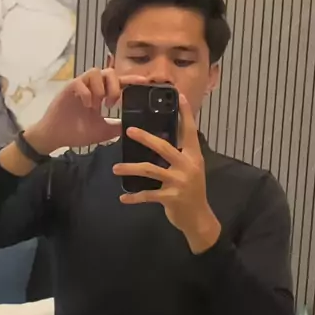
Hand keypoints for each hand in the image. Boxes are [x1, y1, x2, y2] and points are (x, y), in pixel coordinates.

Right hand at [25, 69, 146, 153]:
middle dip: (114, 86)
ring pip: (95, 72)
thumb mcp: (103, 131)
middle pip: (108, 72)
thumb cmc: (77, 132)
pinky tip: (87, 105)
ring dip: (100, 88)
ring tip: (97, 104)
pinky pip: (80, 82)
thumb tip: (134, 125)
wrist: (56, 137)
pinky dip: (87, 93)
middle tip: (112, 102)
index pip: (118, 83)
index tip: (144, 82)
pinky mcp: (68, 89)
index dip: (131, 80)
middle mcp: (92, 88)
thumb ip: (117, 126)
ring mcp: (80, 87)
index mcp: (101, 95)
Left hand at [113, 95, 221, 253]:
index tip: (180, 97)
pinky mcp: (171, 198)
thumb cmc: (191, 191)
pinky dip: (134, 197)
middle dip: (145, 138)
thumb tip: (159, 140)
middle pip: (164, 147)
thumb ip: (179, 155)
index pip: (189, 131)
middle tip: (129, 131)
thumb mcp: (190, 169)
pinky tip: (123, 198)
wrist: (198, 218)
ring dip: (130, 168)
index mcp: (193, 156)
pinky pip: (148, 195)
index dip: (185, 114)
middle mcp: (188, 166)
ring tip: (115, 168)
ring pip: (150, 170)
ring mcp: (180, 182)